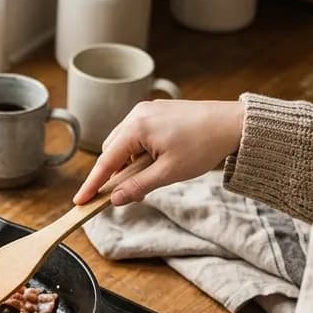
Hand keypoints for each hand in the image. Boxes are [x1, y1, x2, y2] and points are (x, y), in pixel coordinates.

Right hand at [74, 99, 244, 205]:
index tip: (79, 201)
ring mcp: (147, 111)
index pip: (106, 161)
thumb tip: (115, 198)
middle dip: (113, 174)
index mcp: (137, 126)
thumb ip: (138, 186)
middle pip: (112, 150)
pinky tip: (152, 165)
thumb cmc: (204, 145)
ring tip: (145, 180)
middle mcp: (137, 114)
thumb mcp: (169, 173)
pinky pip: (137, 136)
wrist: (233, 124)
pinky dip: (138, 153)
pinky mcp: (157, 113)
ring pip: (124, 143)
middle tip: (122, 196)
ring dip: (127, 164)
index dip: (92, 184)